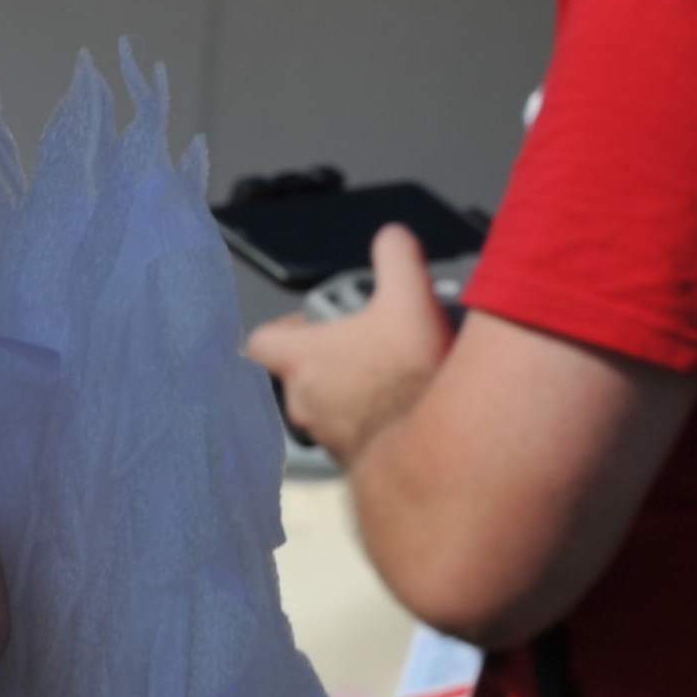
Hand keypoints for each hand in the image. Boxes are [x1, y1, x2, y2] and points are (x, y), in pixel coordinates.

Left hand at [242, 221, 452, 466]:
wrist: (434, 446)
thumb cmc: (408, 376)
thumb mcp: (409, 299)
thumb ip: (396, 258)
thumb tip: (392, 236)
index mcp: (302, 360)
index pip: (262, 342)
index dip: (281, 329)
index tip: (305, 323)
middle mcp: (303, 401)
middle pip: (298, 373)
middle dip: (328, 358)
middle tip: (365, 345)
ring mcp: (325, 434)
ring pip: (325, 406)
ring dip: (349, 390)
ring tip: (390, 375)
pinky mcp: (353, 460)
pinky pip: (352, 435)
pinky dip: (370, 421)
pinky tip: (403, 408)